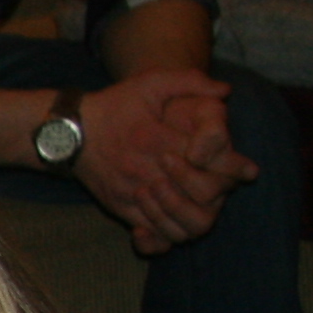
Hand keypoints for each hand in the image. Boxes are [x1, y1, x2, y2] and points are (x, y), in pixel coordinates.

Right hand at [75, 66, 252, 251]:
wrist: (67, 133)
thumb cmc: (113, 106)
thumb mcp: (149, 83)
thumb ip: (190, 81)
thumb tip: (225, 91)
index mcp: (156, 139)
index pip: (207, 161)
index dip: (232, 167)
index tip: (246, 168)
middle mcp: (145, 169)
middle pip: (199, 195)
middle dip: (219, 191)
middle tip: (225, 184)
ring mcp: (132, 192)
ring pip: (178, 221)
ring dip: (196, 213)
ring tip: (203, 200)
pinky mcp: (120, 207)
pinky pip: (153, 231)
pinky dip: (171, 230)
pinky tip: (178, 216)